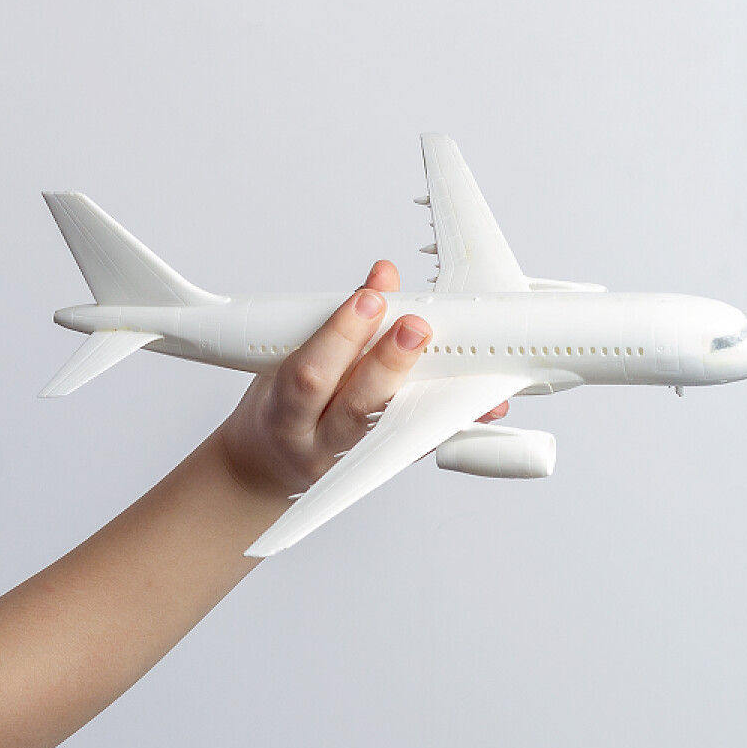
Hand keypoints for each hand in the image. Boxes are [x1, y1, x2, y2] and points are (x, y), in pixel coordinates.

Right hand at [216, 259, 432, 499]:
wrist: (265, 470)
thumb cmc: (274, 410)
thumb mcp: (284, 363)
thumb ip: (332, 323)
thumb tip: (381, 277)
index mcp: (282, 413)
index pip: (309, 374)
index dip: (340, 337)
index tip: (370, 298)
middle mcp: (316, 443)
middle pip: (353, 406)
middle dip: (387, 362)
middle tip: (416, 325)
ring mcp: (349, 460)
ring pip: (391, 429)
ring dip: (428, 391)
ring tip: (456, 358)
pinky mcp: (381, 468)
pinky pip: (419, 449)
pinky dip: (449, 424)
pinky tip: (482, 407)